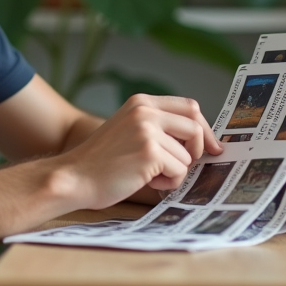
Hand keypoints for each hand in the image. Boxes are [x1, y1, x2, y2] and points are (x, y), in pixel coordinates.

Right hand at [54, 94, 222, 210]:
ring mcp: (147, 130)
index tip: (211, 147)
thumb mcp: (130, 131)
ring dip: (174, 172)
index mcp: (141, 102)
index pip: (190, 106)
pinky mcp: (149, 152)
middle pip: (196, 125)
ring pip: (188, 155)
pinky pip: (180, 171)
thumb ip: (158, 127)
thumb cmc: (102, 162)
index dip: (204, 128)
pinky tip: (144, 181)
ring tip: (148, 175)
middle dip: (199, 149)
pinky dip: (167, 182)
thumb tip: (201, 141)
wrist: (74, 177)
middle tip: (188, 165)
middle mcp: (145, 111)